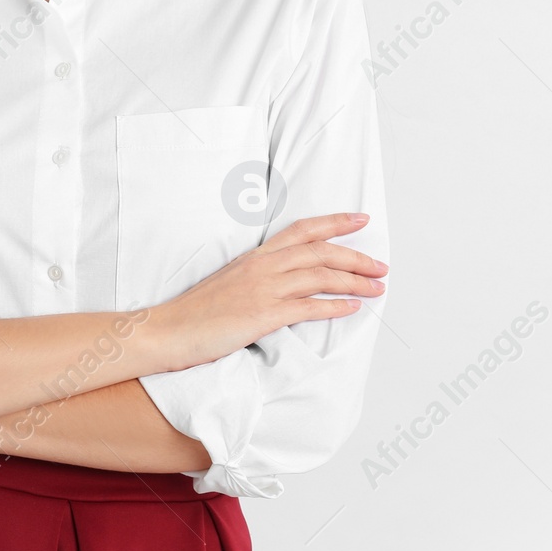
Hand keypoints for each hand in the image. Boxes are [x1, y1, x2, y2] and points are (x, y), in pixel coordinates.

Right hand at [154, 212, 386, 371]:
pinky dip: (334, 306)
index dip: (335, 223)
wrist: (170, 329)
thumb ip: (259, 276)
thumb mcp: (230, 281)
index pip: (302, 230)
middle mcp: (262, 266)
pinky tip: (352, 308)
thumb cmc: (198, 311)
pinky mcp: (263, 315)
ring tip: (376, 287)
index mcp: (255, 256)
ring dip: (354, 281)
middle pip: (320, 251)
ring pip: (320, 276)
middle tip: (381, 265)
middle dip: (356, 256)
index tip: (361, 220)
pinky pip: (308, 307)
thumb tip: (286, 281)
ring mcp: (263, 289)